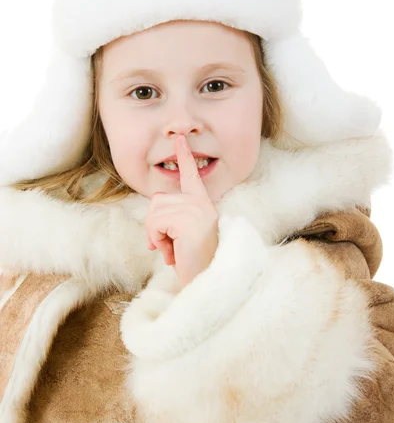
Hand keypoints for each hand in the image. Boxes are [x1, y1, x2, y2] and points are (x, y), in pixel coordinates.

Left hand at [146, 135, 218, 286]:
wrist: (208, 283)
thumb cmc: (195, 264)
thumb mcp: (184, 236)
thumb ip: (175, 218)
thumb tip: (156, 211)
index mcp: (203, 205)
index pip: (192, 176)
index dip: (184, 157)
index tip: (180, 139)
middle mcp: (202, 204)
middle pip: (158, 200)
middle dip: (155, 226)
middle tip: (168, 246)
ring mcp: (196, 211)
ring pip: (155, 212)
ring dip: (156, 235)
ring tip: (172, 250)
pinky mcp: (188, 221)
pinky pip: (156, 223)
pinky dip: (157, 240)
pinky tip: (172, 253)